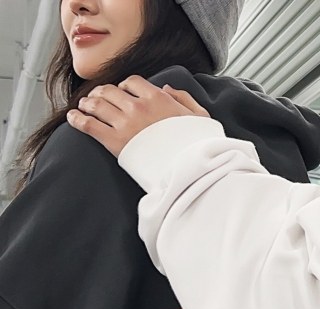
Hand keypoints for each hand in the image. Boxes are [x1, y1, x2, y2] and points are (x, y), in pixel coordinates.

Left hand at [67, 76, 209, 157]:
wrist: (190, 170)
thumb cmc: (198, 147)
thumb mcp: (201, 118)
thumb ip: (184, 98)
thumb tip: (167, 87)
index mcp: (158, 98)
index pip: (132, 82)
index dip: (124, 85)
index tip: (122, 91)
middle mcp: (139, 107)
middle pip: (110, 90)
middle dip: (101, 92)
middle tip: (97, 98)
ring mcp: (125, 124)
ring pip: (96, 104)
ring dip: (87, 103)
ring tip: (83, 107)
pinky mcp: (115, 143)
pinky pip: (89, 125)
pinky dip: (77, 119)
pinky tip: (73, 118)